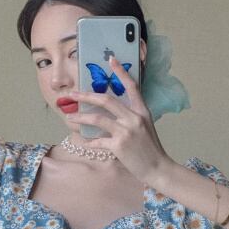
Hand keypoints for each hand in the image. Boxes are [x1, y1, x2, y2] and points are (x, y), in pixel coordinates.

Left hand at [66, 56, 173, 184]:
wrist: (158, 169)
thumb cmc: (151, 149)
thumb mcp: (146, 127)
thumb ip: (132, 117)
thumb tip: (113, 112)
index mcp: (142, 111)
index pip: (132, 86)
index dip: (121, 72)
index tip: (111, 59)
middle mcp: (134, 118)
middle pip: (106, 100)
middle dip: (86, 95)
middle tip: (72, 94)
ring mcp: (126, 131)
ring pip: (97, 119)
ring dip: (80, 117)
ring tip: (70, 117)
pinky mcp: (119, 146)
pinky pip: (98, 141)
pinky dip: (90, 142)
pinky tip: (84, 142)